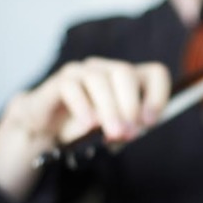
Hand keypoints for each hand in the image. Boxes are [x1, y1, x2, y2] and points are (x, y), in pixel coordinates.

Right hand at [9, 57, 170, 144]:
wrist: (46, 130)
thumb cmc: (85, 129)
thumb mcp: (112, 133)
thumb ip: (126, 129)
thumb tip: (132, 129)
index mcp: (127, 80)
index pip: (154, 73)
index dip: (157, 96)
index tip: (149, 122)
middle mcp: (106, 69)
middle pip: (125, 72)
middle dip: (130, 104)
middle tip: (129, 133)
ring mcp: (81, 72)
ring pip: (98, 79)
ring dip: (109, 108)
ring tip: (112, 133)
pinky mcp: (58, 82)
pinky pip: (71, 86)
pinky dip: (82, 106)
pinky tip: (88, 124)